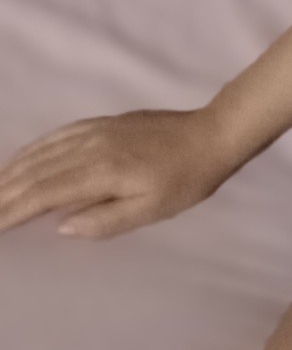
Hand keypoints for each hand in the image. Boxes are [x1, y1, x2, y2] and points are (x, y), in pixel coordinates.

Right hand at [0, 107, 237, 240]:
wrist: (212, 134)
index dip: (12, 210)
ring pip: (43, 151)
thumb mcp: (151, 210)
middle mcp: (91, 147)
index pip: (44, 193)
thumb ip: (104, 221)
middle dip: (4, 192)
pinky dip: (35, 149)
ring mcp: (97, 131)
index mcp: (101, 172)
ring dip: (13, 171)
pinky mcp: (105, 122)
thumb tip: (62, 227)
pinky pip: (59, 135)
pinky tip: (25, 158)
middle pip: (36, 172)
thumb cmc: (186, 180)